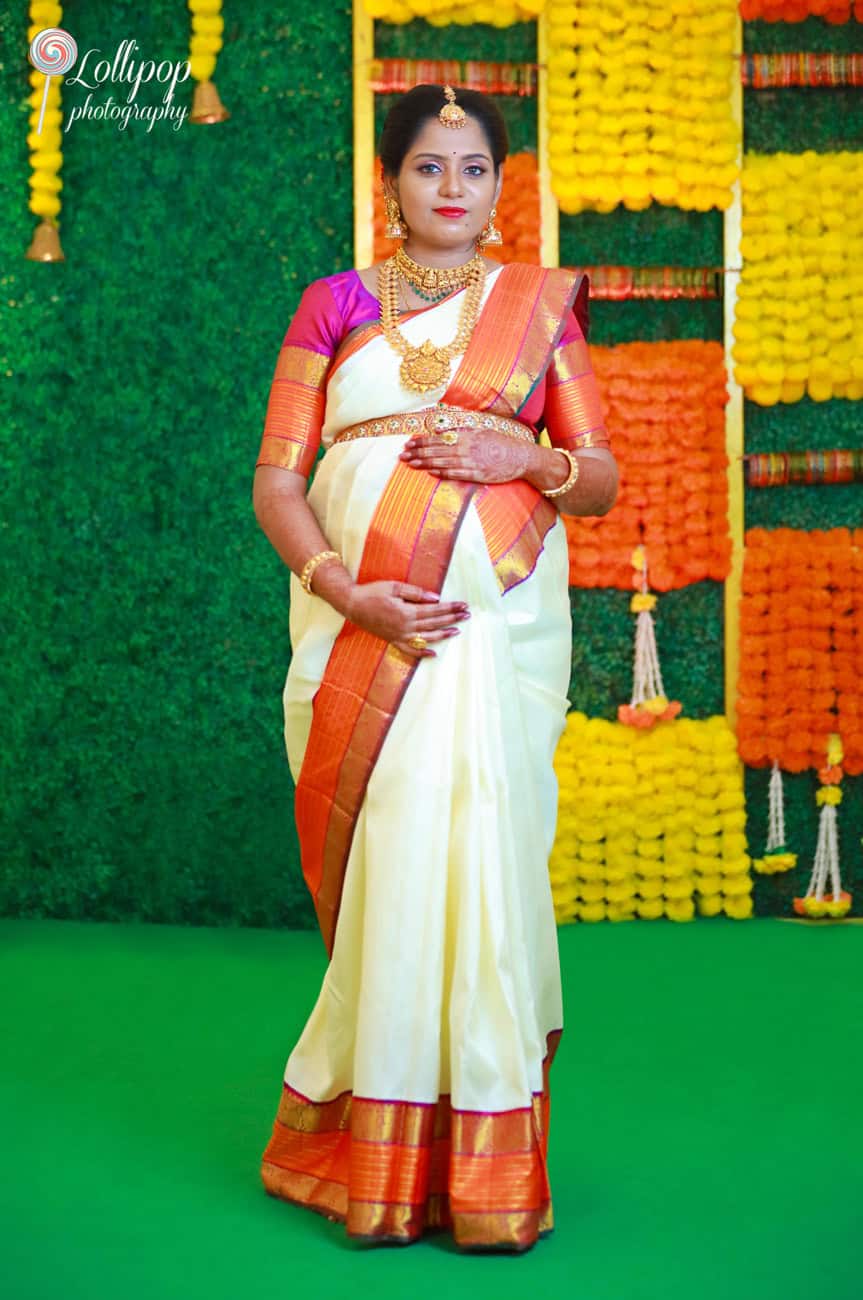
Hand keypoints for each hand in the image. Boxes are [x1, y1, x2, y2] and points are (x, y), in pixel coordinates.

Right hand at [344, 580, 469, 658]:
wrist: (352, 605)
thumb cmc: (373, 592)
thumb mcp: (394, 587)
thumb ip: (416, 593)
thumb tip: (435, 598)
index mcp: (407, 612)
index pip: (435, 610)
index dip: (450, 607)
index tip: (463, 605)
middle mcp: (405, 626)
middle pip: (434, 623)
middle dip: (452, 618)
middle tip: (467, 615)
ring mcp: (399, 636)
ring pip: (426, 637)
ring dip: (443, 635)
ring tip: (456, 631)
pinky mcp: (393, 640)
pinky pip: (409, 650)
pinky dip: (422, 653)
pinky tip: (433, 653)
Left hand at [399, 429, 536, 483]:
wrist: (520, 457)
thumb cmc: (501, 444)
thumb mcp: (482, 431)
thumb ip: (464, 431)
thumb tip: (446, 429)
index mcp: (467, 436)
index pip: (439, 438)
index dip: (422, 441)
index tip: (409, 442)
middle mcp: (467, 448)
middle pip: (437, 450)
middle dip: (418, 452)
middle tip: (402, 454)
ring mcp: (472, 461)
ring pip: (443, 461)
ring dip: (425, 463)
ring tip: (410, 463)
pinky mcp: (477, 474)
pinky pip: (457, 473)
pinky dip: (443, 472)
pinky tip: (431, 472)